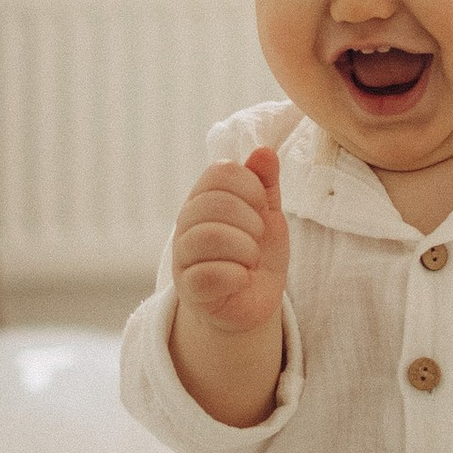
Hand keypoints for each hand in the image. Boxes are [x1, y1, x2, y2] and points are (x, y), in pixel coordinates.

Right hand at [169, 149, 289, 424]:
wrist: (251, 301)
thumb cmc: (255, 252)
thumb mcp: (268, 214)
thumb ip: (265, 183)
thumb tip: (264, 151)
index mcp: (205, 199)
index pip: (219, 172)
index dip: (249, 185)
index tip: (262, 206)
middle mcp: (187, 224)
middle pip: (213, 203)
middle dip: (250, 220)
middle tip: (258, 237)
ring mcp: (184, 257)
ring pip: (207, 237)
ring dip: (244, 249)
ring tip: (252, 259)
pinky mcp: (189, 291)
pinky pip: (207, 275)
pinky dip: (236, 276)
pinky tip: (243, 279)